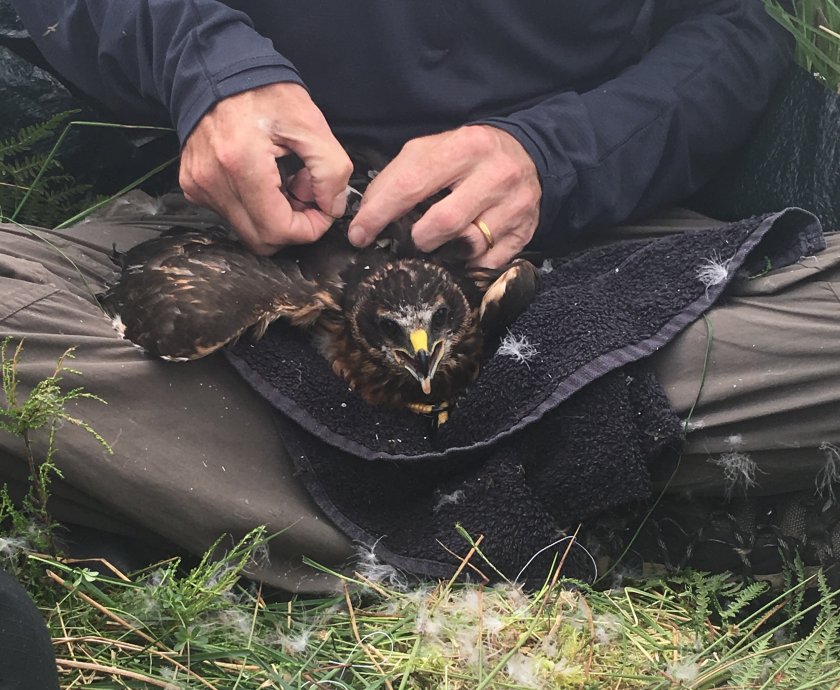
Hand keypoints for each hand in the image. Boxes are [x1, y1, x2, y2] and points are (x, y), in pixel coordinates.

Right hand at [179, 83, 352, 254]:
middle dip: (292, 226)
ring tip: (284, 181)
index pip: (278, 230)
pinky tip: (264, 179)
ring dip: (273, 217)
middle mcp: (213, 181)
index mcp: (242, 164)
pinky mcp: (193, 186)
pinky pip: (230, 216)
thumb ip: (331, 171)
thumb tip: (330, 208)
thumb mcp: (311, 123)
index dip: (309, 229)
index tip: (322, 209)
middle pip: (261, 241)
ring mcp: (199, 186)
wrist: (219, 71)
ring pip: (246, 231)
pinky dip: (254, 208)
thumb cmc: (264, 92)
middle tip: (305, 194)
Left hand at [347, 125, 540, 267]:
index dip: (379, 215)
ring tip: (440, 242)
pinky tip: (464, 249)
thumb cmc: (468, 156)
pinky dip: (469, 262)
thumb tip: (366, 216)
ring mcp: (515, 206)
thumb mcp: (433, 151)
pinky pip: (486, 263)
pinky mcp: (525, 232)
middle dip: (417, 238)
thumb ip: (398, 177)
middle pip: (442, 223)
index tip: (359, 234)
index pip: (411, 185)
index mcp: (465, 146)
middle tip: (410, 239)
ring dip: (445, 251)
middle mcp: (495, 174)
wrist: (528, 155)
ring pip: (467, 246)